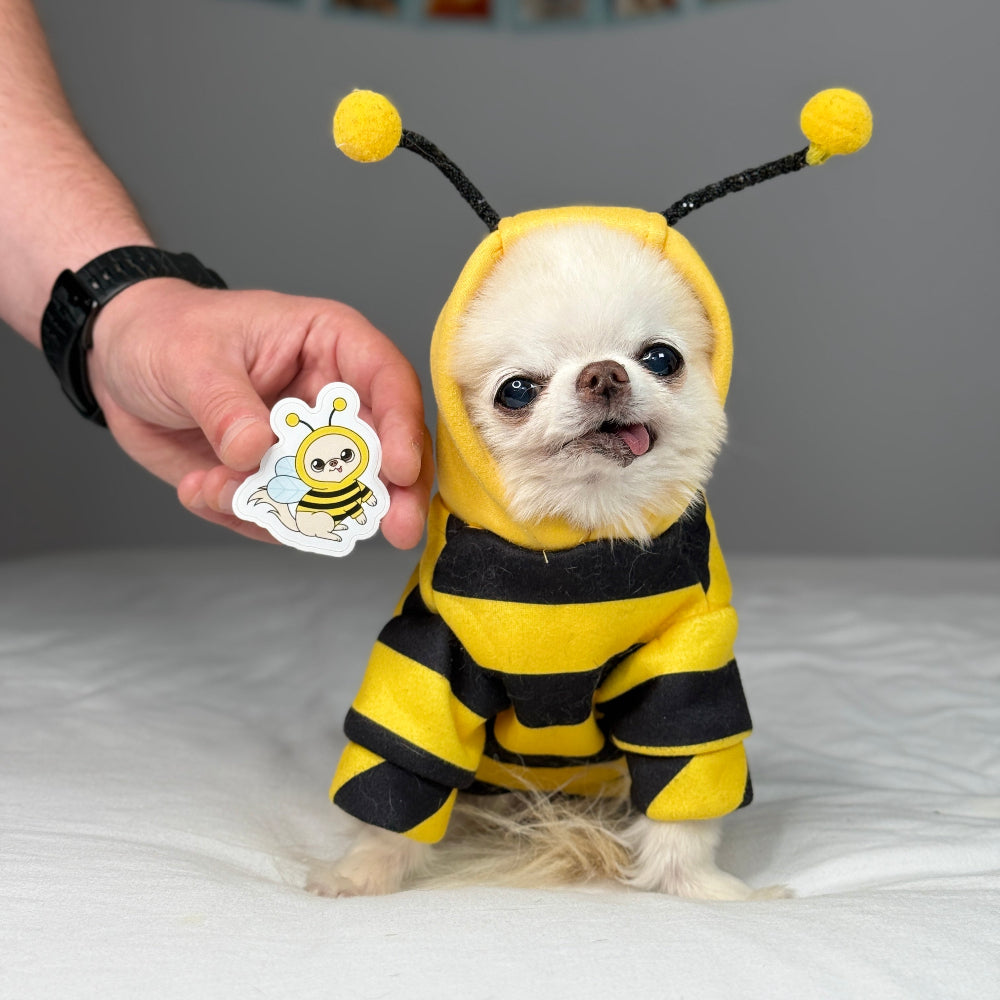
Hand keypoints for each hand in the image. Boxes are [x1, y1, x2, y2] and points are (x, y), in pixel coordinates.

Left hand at [88, 279, 431, 548]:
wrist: (120, 362)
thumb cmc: (166, 332)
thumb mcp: (190, 358)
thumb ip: (226, 405)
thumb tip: (256, 451)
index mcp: (329, 345)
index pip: (388, 382)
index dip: (403, 427)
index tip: (401, 471)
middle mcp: (330, 399)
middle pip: (386, 451)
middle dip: (389, 495)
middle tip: (396, 531)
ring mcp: (307, 446)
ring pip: (336, 497)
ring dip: (288, 511)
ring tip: (216, 490)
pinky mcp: (279, 482)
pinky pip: (284, 517)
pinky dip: (245, 516)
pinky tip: (201, 487)